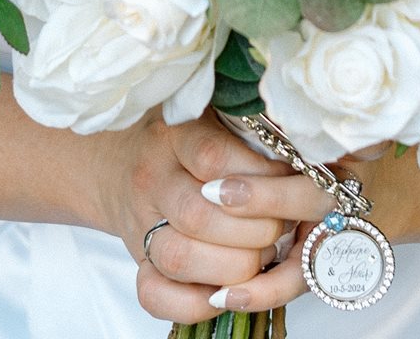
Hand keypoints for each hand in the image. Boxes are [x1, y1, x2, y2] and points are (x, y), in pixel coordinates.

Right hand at [91, 113, 297, 324]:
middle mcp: (152, 180)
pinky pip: (154, 295)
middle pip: (199, 216)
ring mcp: (141, 225)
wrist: (117, 164)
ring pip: (179, 258)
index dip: (259, 175)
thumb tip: (302, 150)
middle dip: (255, 230)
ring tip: (261, 254)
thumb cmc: (180, 141)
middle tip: (281, 226)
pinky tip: (226, 290)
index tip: (287, 179)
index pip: (213, 158)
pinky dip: (195, 303)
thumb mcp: (210, 116)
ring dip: (234, 266)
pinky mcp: (138, 263)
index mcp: (172, 136)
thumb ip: (247, 128)